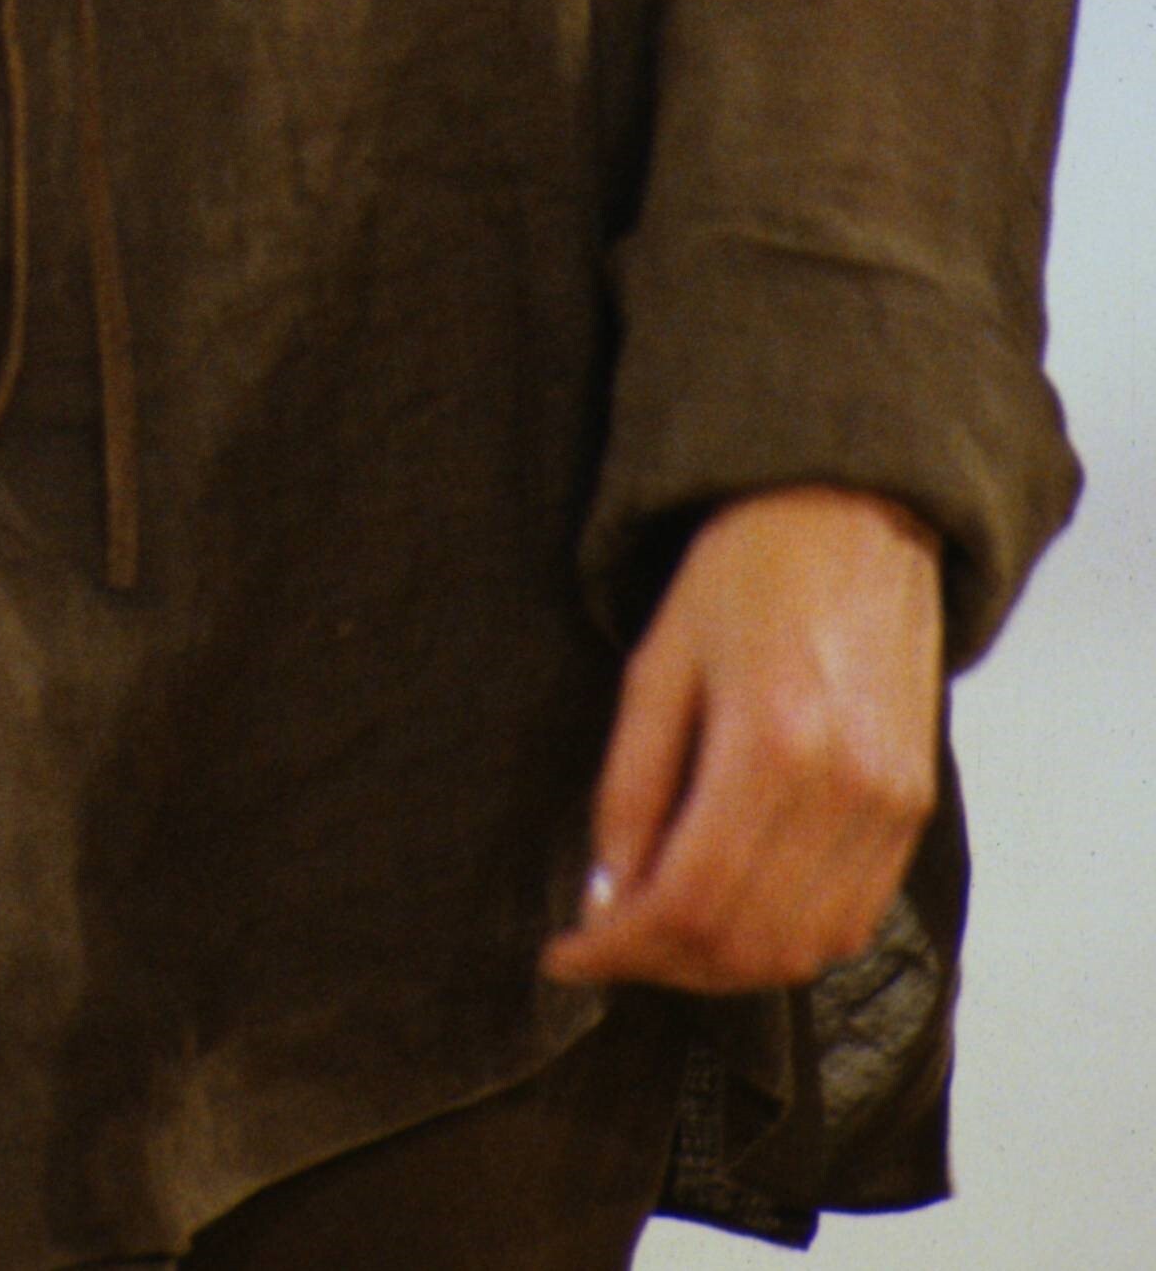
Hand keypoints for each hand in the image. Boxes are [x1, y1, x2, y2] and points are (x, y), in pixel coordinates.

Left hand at [544, 485, 942, 994]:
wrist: (853, 514)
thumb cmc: (744, 571)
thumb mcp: (657, 662)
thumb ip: (630, 785)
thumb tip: (609, 895)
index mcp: (772, 742)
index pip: (691, 899)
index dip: (620, 947)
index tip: (565, 954)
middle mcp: (844, 790)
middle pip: (748, 941)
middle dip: (663, 965)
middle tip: (605, 948)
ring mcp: (892, 806)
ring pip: (804, 949)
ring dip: (724, 969)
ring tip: (661, 940)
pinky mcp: (916, 808)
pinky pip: (853, 920)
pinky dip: (787, 944)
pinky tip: (734, 921)